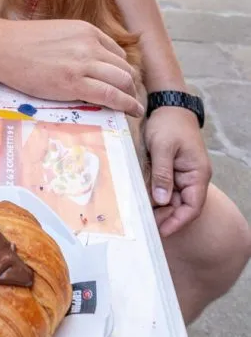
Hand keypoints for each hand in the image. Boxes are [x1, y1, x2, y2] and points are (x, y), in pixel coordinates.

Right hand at [0, 19, 143, 116]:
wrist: (3, 48)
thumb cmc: (23, 43)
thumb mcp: (60, 33)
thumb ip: (78, 44)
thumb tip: (89, 62)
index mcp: (87, 31)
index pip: (117, 53)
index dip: (121, 71)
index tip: (121, 83)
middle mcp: (90, 45)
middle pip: (124, 68)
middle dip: (129, 85)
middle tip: (127, 98)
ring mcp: (83, 63)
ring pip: (122, 81)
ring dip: (130, 96)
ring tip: (132, 107)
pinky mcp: (74, 83)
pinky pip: (110, 95)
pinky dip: (126, 104)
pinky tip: (132, 111)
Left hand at [145, 107, 211, 236]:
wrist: (169, 105)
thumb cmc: (169, 123)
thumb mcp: (163, 147)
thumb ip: (162, 174)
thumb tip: (162, 201)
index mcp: (197, 174)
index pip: (192, 206)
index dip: (178, 221)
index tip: (162, 231)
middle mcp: (193, 177)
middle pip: (181, 206)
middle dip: (165, 216)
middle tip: (144, 225)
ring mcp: (183, 174)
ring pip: (172, 199)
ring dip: (158, 207)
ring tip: (140, 215)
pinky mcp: (172, 170)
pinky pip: (165, 188)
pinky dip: (155, 195)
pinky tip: (142, 199)